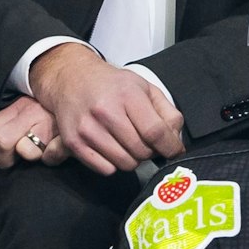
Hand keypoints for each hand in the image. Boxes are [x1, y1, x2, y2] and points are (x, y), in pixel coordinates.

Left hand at [0, 95, 60, 184]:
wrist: (84, 96)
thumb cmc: (50, 115)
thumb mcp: (26, 117)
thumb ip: (7, 132)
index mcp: (15, 108)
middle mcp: (29, 111)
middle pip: (1, 142)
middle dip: (5, 160)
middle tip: (17, 160)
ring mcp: (49, 120)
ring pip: (26, 151)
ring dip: (32, 157)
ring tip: (43, 150)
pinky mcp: (69, 131)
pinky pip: (52, 155)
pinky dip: (53, 159)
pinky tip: (58, 152)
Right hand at [29, 43, 183, 176]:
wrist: (72, 78)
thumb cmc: (112, 85)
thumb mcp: (145, 88)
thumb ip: (167, 112)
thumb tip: (176, 140)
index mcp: (127, 95)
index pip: (155, 131)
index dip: (169, 146)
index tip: (173, 150)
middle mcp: (105, 111)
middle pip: (141, 151)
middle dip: (150, 151)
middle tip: (145, 141)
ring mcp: (87, 129)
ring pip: (125, 163)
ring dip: (132, 158)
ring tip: (127, 142)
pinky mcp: (74, 143)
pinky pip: (105, 169)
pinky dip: (113, 163)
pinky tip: (111, 147)